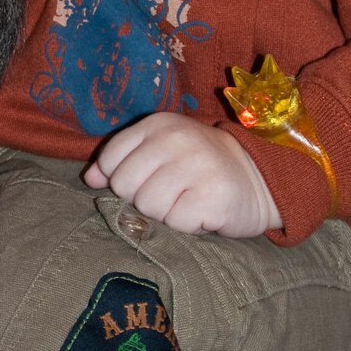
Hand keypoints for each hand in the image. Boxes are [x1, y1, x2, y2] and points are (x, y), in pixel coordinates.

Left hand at [84, 113, 280, 236]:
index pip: (110, 160)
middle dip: (143, 198)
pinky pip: (176, 223)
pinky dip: (187, 225)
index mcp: (158, 124)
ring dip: (166, 213)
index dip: (121, 179)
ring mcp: (196, 165)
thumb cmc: (201, 168)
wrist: (261, 179)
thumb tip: (89, 179)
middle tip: (172, 192)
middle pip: (125, 186)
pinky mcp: (212, 195)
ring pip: (148, 207)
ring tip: (187, 201)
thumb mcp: (161, 152)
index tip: (147, 179)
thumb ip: (123, 161)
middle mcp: (176, 139)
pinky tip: (202, 211)